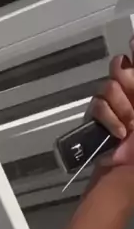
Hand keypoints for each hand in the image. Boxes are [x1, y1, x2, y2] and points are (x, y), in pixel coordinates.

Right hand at [88, 41, 133, 165]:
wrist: (125, 176)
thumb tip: (133, 52)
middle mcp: (132, 94)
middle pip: (123, 66)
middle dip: (129, 82)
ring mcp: (116, 106)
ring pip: (110, 85)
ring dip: (120, 106)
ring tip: (130, 125)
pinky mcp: (99, 118)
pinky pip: (98, 105)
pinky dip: (108, 118)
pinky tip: (119, 132)